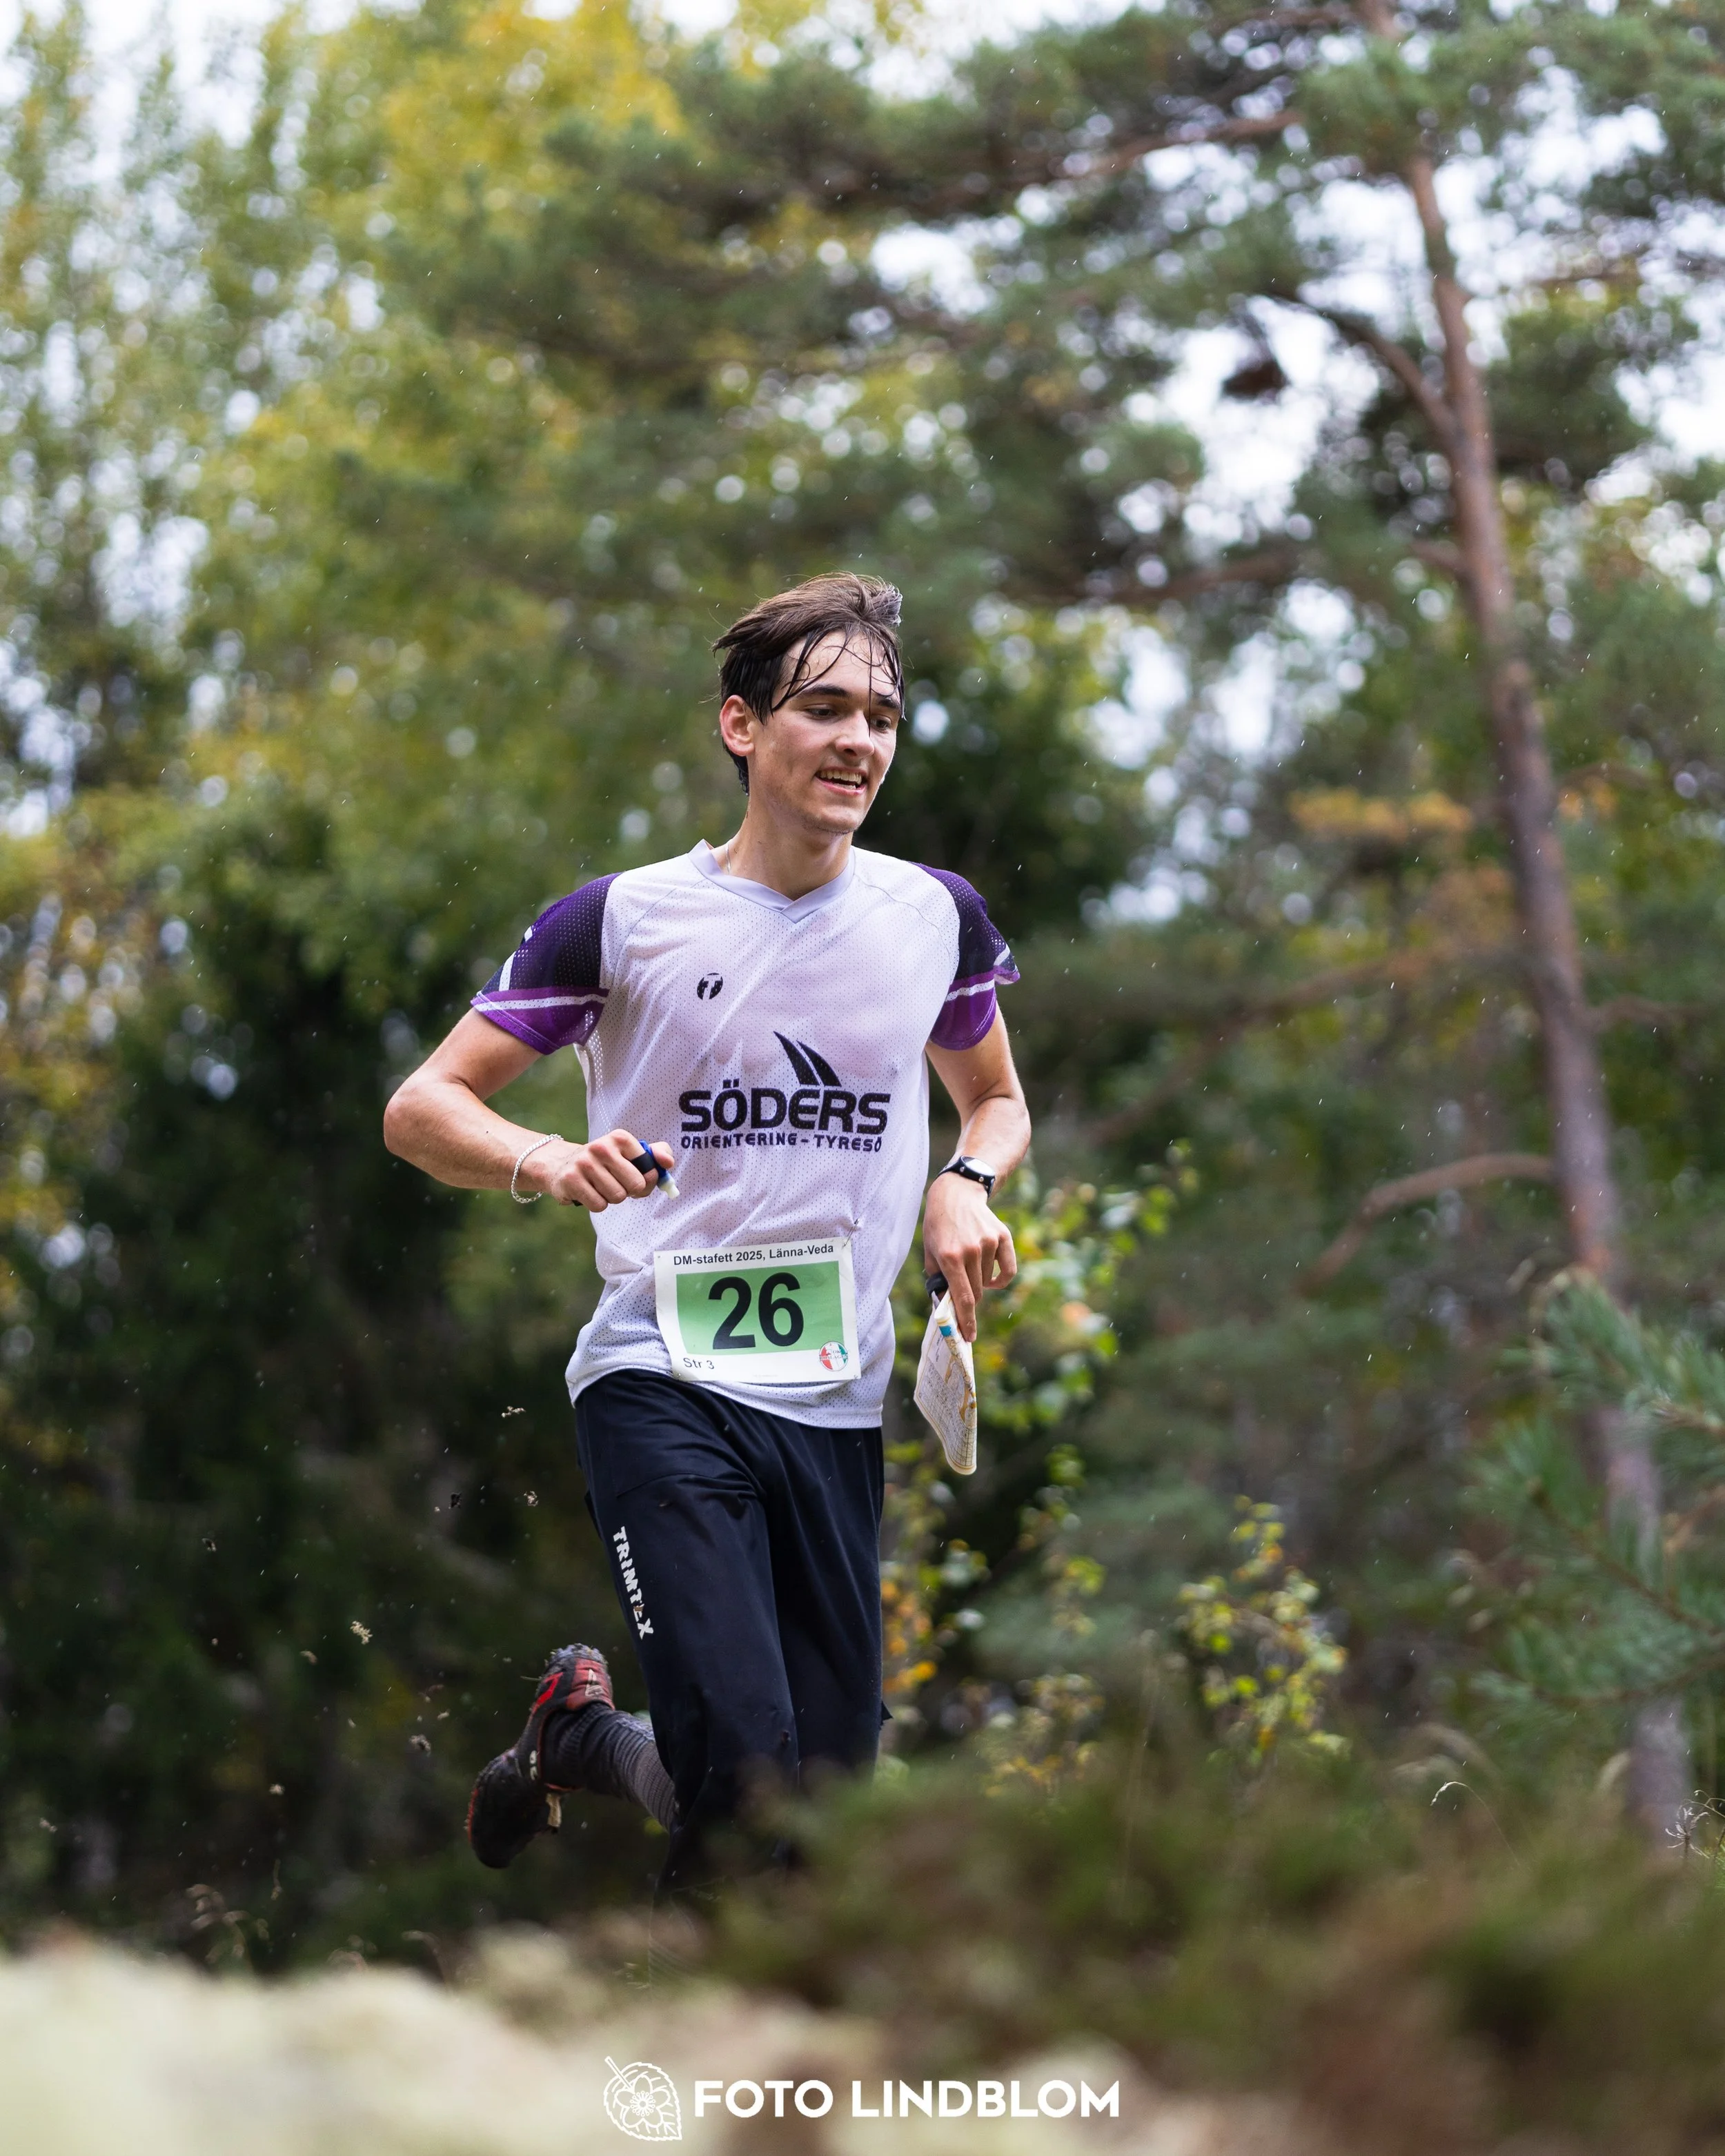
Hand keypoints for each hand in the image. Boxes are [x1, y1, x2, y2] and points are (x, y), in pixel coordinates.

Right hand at [525, 1129, 671, 1211]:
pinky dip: (597, 1203)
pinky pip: (599, 1205)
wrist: (561, 1165)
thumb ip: (657, 1153)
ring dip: (612, 1198)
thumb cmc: (604, 1162)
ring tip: (600, 1186)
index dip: (646, 1178)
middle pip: (635, 1185)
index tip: (634, 1175)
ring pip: (617, 1197)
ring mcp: (584, 1163)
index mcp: (620, 1138)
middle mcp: (601, 1147)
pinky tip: (588, 1191)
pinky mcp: (571, 1180)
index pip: (650, 1169)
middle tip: (617, 1183)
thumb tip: (668, 1163)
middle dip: (630, 1191)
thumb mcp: (629, 1152)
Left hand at [922, 1171, 1015, 1342]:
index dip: (966, 1321)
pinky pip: (1008, 1271)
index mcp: (949, 1257)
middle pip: (976, 1293)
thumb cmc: (938, 1227)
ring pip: (989, 1282)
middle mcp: (971, 1250)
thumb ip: (937, 1281)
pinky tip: (991, 1278)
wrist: (956, 1194)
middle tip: (962, 1290)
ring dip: (980, 1282)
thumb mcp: (929, 1252)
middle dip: (969, 1299)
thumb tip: (946, 1308)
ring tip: (969, 1263)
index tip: (969, 1337)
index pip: (962, 1298)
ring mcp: (989, 1243)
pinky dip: (1000, 1280)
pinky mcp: (1003, 1237)